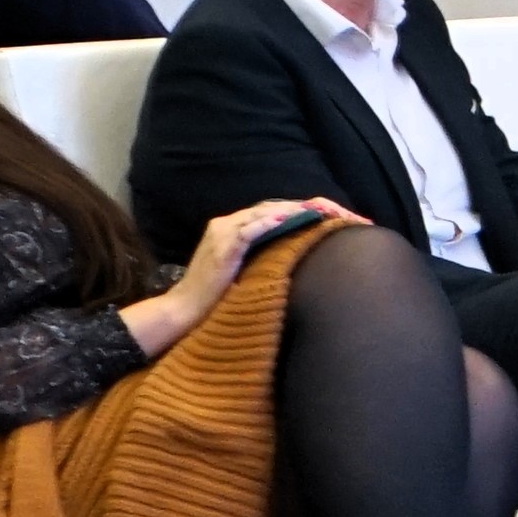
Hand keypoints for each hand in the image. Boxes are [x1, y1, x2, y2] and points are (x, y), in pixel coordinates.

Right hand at [139, 196, 351, 346]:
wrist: (184, 310)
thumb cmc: (214, 296)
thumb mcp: (243, 269)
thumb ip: (262, 255)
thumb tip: (293, 253)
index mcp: (231, 226)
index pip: (270, 210)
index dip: (299, 209)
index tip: (327, 213)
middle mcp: (226, 223)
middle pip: (271, 206)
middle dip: (303, 207)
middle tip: (333, 210)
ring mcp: (222, 233)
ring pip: (263, 213)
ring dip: (294, 212)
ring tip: (320, 211)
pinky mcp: (222, 248)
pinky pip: (248, 231)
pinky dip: (268, 224)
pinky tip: (287, 221)